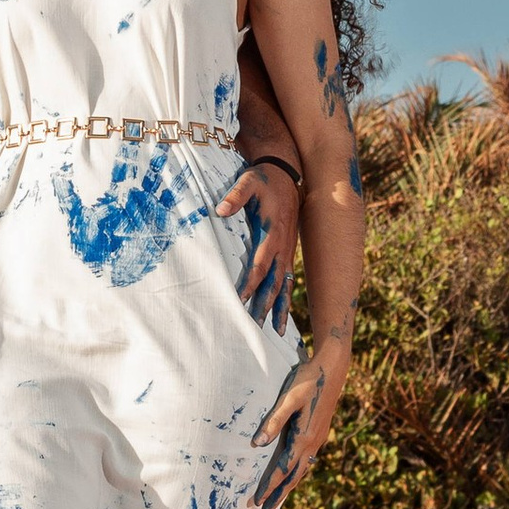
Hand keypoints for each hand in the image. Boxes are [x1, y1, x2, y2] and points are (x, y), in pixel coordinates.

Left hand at [216, 158, 299, 313]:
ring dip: (279, 309)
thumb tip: (220, 210)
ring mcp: (288, 251)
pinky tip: (283, 317)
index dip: (250, 284)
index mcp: (272, 233)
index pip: (259, 265)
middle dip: (264, 306)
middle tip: (253, 327)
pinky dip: (286, 300)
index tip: (240, 301)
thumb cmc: (264, 180)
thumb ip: (235, 196)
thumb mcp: (248, 182)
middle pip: (273, 282)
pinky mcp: (289, 252)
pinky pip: (288, 281)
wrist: (288, 174)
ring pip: (284, 286)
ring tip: (276, 333)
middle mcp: (282, 247)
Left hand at [251, 337, 349, 508]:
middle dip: (277, 497)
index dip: (269, 486)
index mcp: (304, 438)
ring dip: (287, 488)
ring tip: (275, 502)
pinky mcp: (319, 435)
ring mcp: (318, 441)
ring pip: (301, 472)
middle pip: (293, 478)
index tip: (256, 502)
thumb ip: (273, 421)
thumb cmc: (307, 380)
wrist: (333, 370)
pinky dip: (296, 475)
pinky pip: (305, 462)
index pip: (283, 469)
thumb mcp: (288, 398)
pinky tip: (291, 476)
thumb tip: (257, 444)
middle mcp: (313, 444)